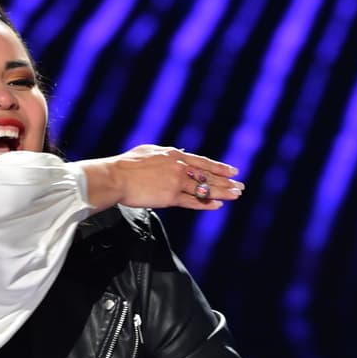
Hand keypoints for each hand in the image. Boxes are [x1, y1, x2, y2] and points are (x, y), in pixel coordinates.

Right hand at [81, 145, 244, 211]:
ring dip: (223, 192)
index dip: (218, 167)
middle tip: (241, 186)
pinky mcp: (170, 197)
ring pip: (204, 188)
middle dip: (226, 181)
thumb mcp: (148, 151)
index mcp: (173, 155)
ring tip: (237, 194)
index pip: (202, 162)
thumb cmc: (126, 165)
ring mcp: (176, 182)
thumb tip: (176, 152)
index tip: (232, 171)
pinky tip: (217, 205)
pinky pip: (192, 202)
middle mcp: (179, 167)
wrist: (115, 177)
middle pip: (207, 175)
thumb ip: (164, 154)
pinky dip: (206, 203)